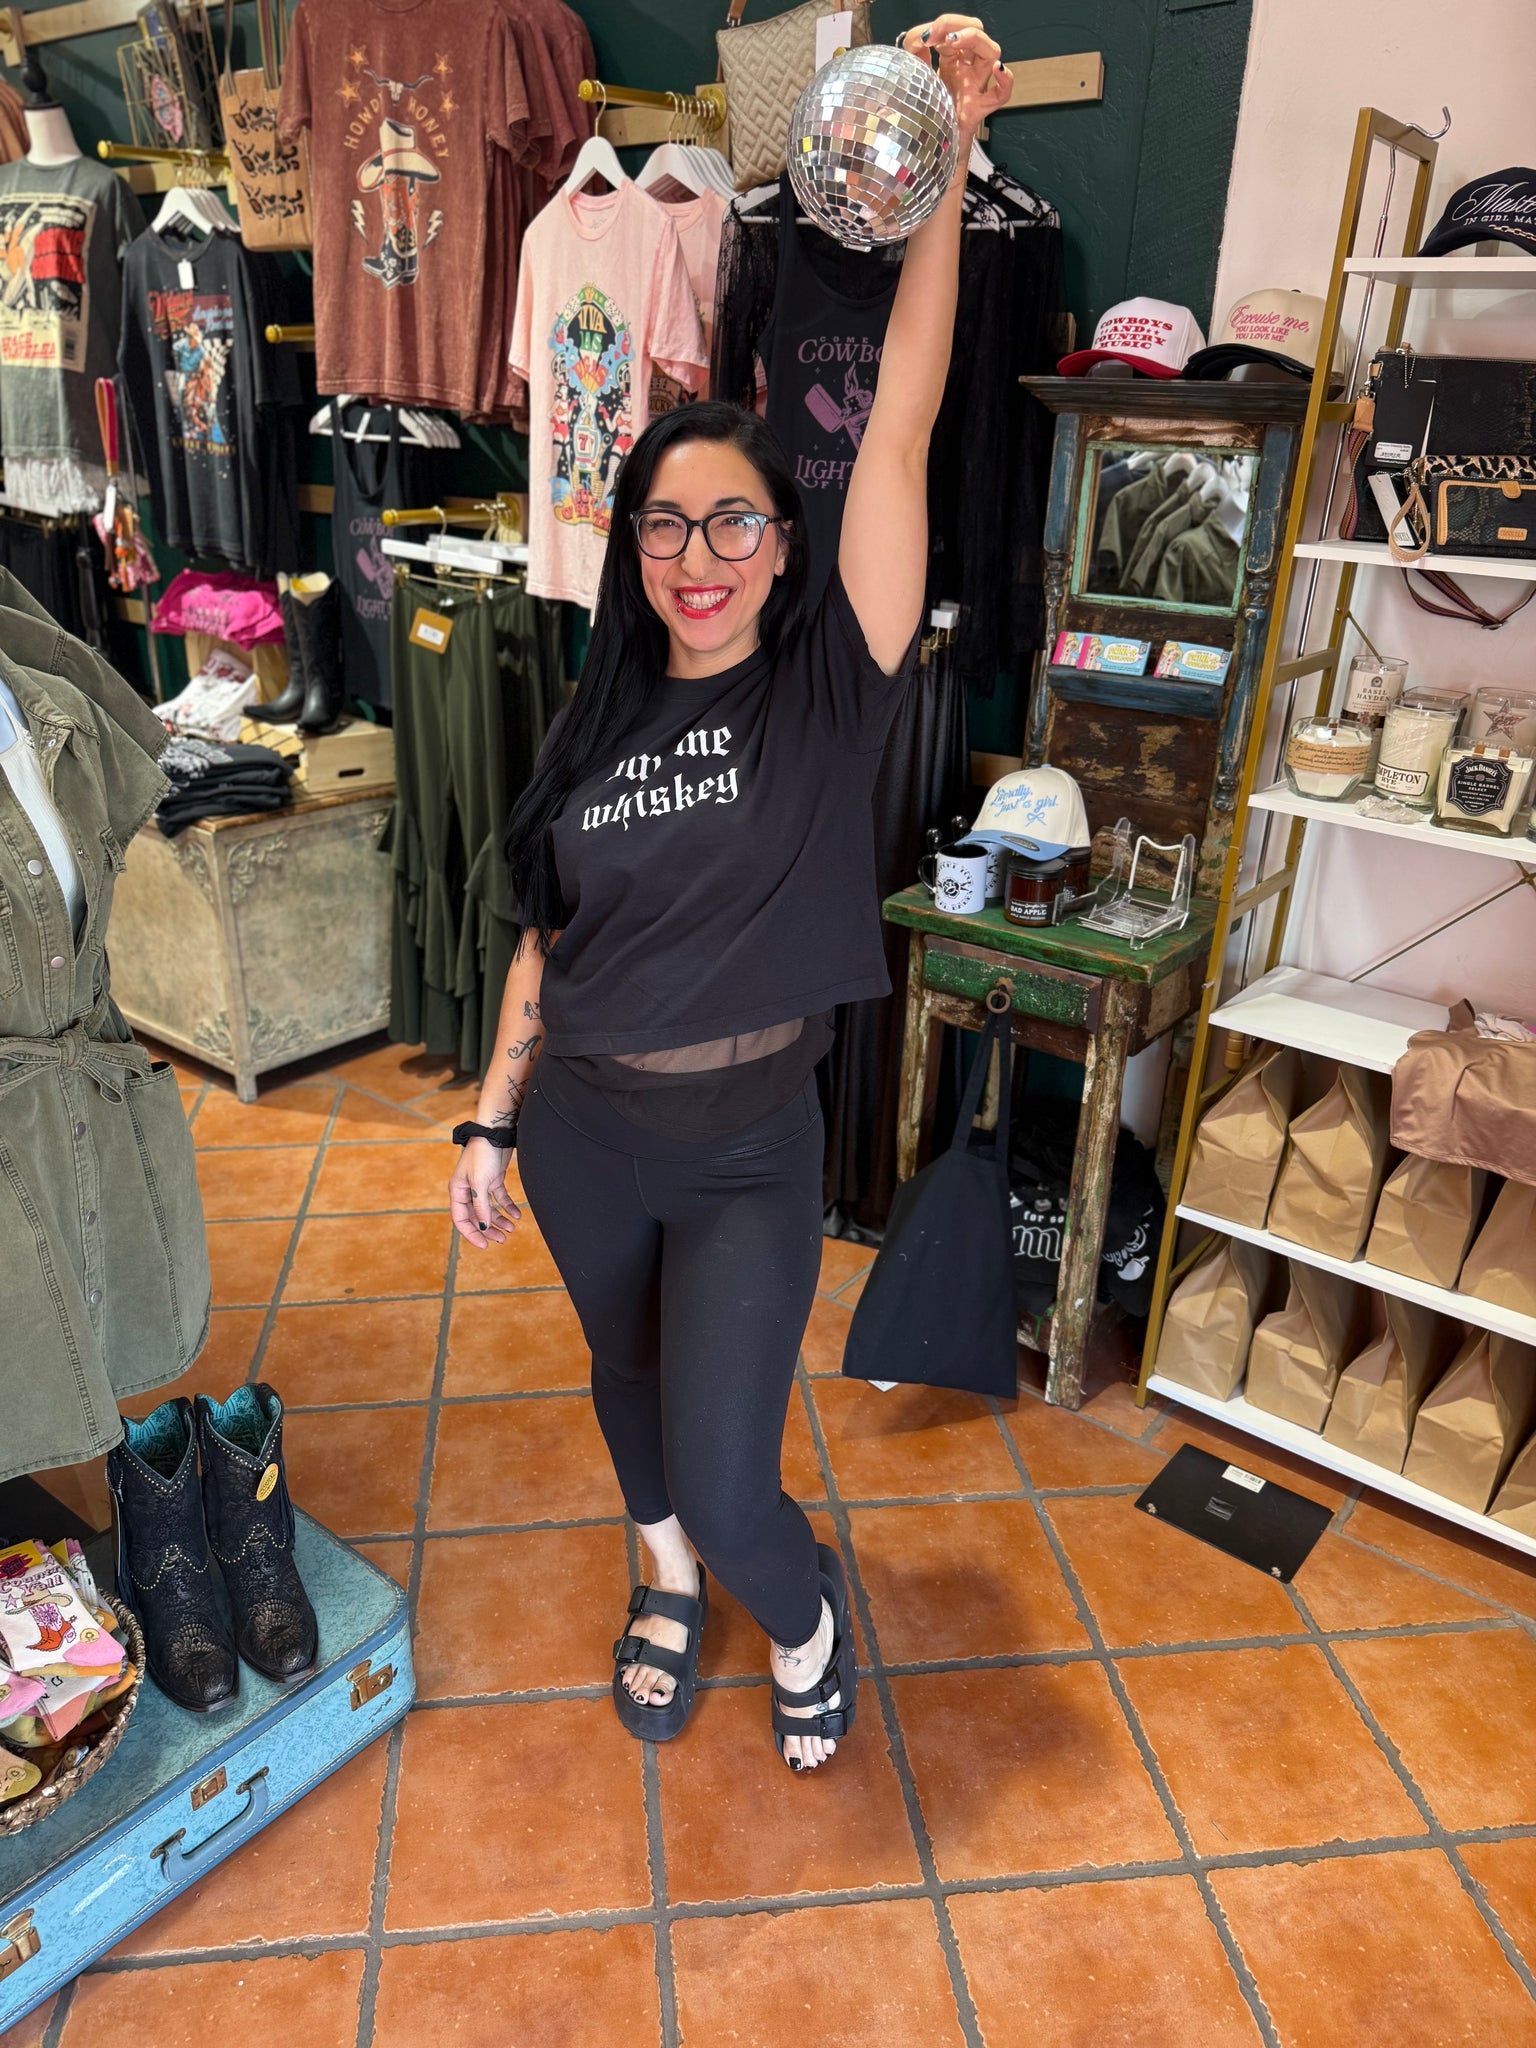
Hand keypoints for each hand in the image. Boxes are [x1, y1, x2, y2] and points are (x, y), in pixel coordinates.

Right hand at [448, 1137, 522, 1249]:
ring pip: (488, 1209)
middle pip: (476, 1216)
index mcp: (457, 1191)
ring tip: (511, 1229)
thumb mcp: (480, 1182)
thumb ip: (480, 1206)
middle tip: (502, 1240)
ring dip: (499, 1220)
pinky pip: (499, 1198)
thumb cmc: (483, 1154)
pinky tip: (517, 1215)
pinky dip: (507, 1207)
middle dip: (488, 1229)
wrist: (496, 1131)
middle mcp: (467, 1190)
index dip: (471, 1234)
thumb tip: (482, 1227)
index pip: (461, 1219)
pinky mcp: (494, 1179)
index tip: (484, 1246)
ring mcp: (481, 1185)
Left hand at [901, 16, 1010, 143]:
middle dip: (957, 25)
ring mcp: (974, 88)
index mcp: (951, 61)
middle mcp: (965, 71)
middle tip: (935, 35)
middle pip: (976, 33)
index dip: (942, 25)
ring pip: (991, 53)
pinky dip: (1005, 81)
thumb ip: (915, 54)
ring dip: (974, 40)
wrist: (926, 151)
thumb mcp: (914, 77)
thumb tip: (919, 37)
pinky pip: (1000, 95)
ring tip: (953, 42)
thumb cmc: (924, 115)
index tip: (924, 36)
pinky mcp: (977, 110)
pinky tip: (998, 70)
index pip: (955, 29)